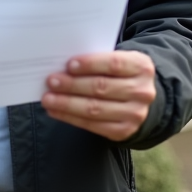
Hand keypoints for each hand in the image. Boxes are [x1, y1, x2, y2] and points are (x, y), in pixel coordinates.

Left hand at [42, 51, 156, 140]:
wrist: (140, 99)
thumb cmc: (121, 74)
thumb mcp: (120, 61)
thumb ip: (98, 61)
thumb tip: (64, 68)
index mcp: (142, 67)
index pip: (114, 64)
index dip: (90, 64)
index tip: (68, 64)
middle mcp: (142, 92)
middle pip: (101, 87)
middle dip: (73, 85)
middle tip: (52, 81)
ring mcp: (135, 114)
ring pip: (95, 108)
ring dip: (67, 103)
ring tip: (48, 98)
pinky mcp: (123, 131)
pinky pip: (92, 125)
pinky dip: (70, 117)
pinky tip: (56, 111)